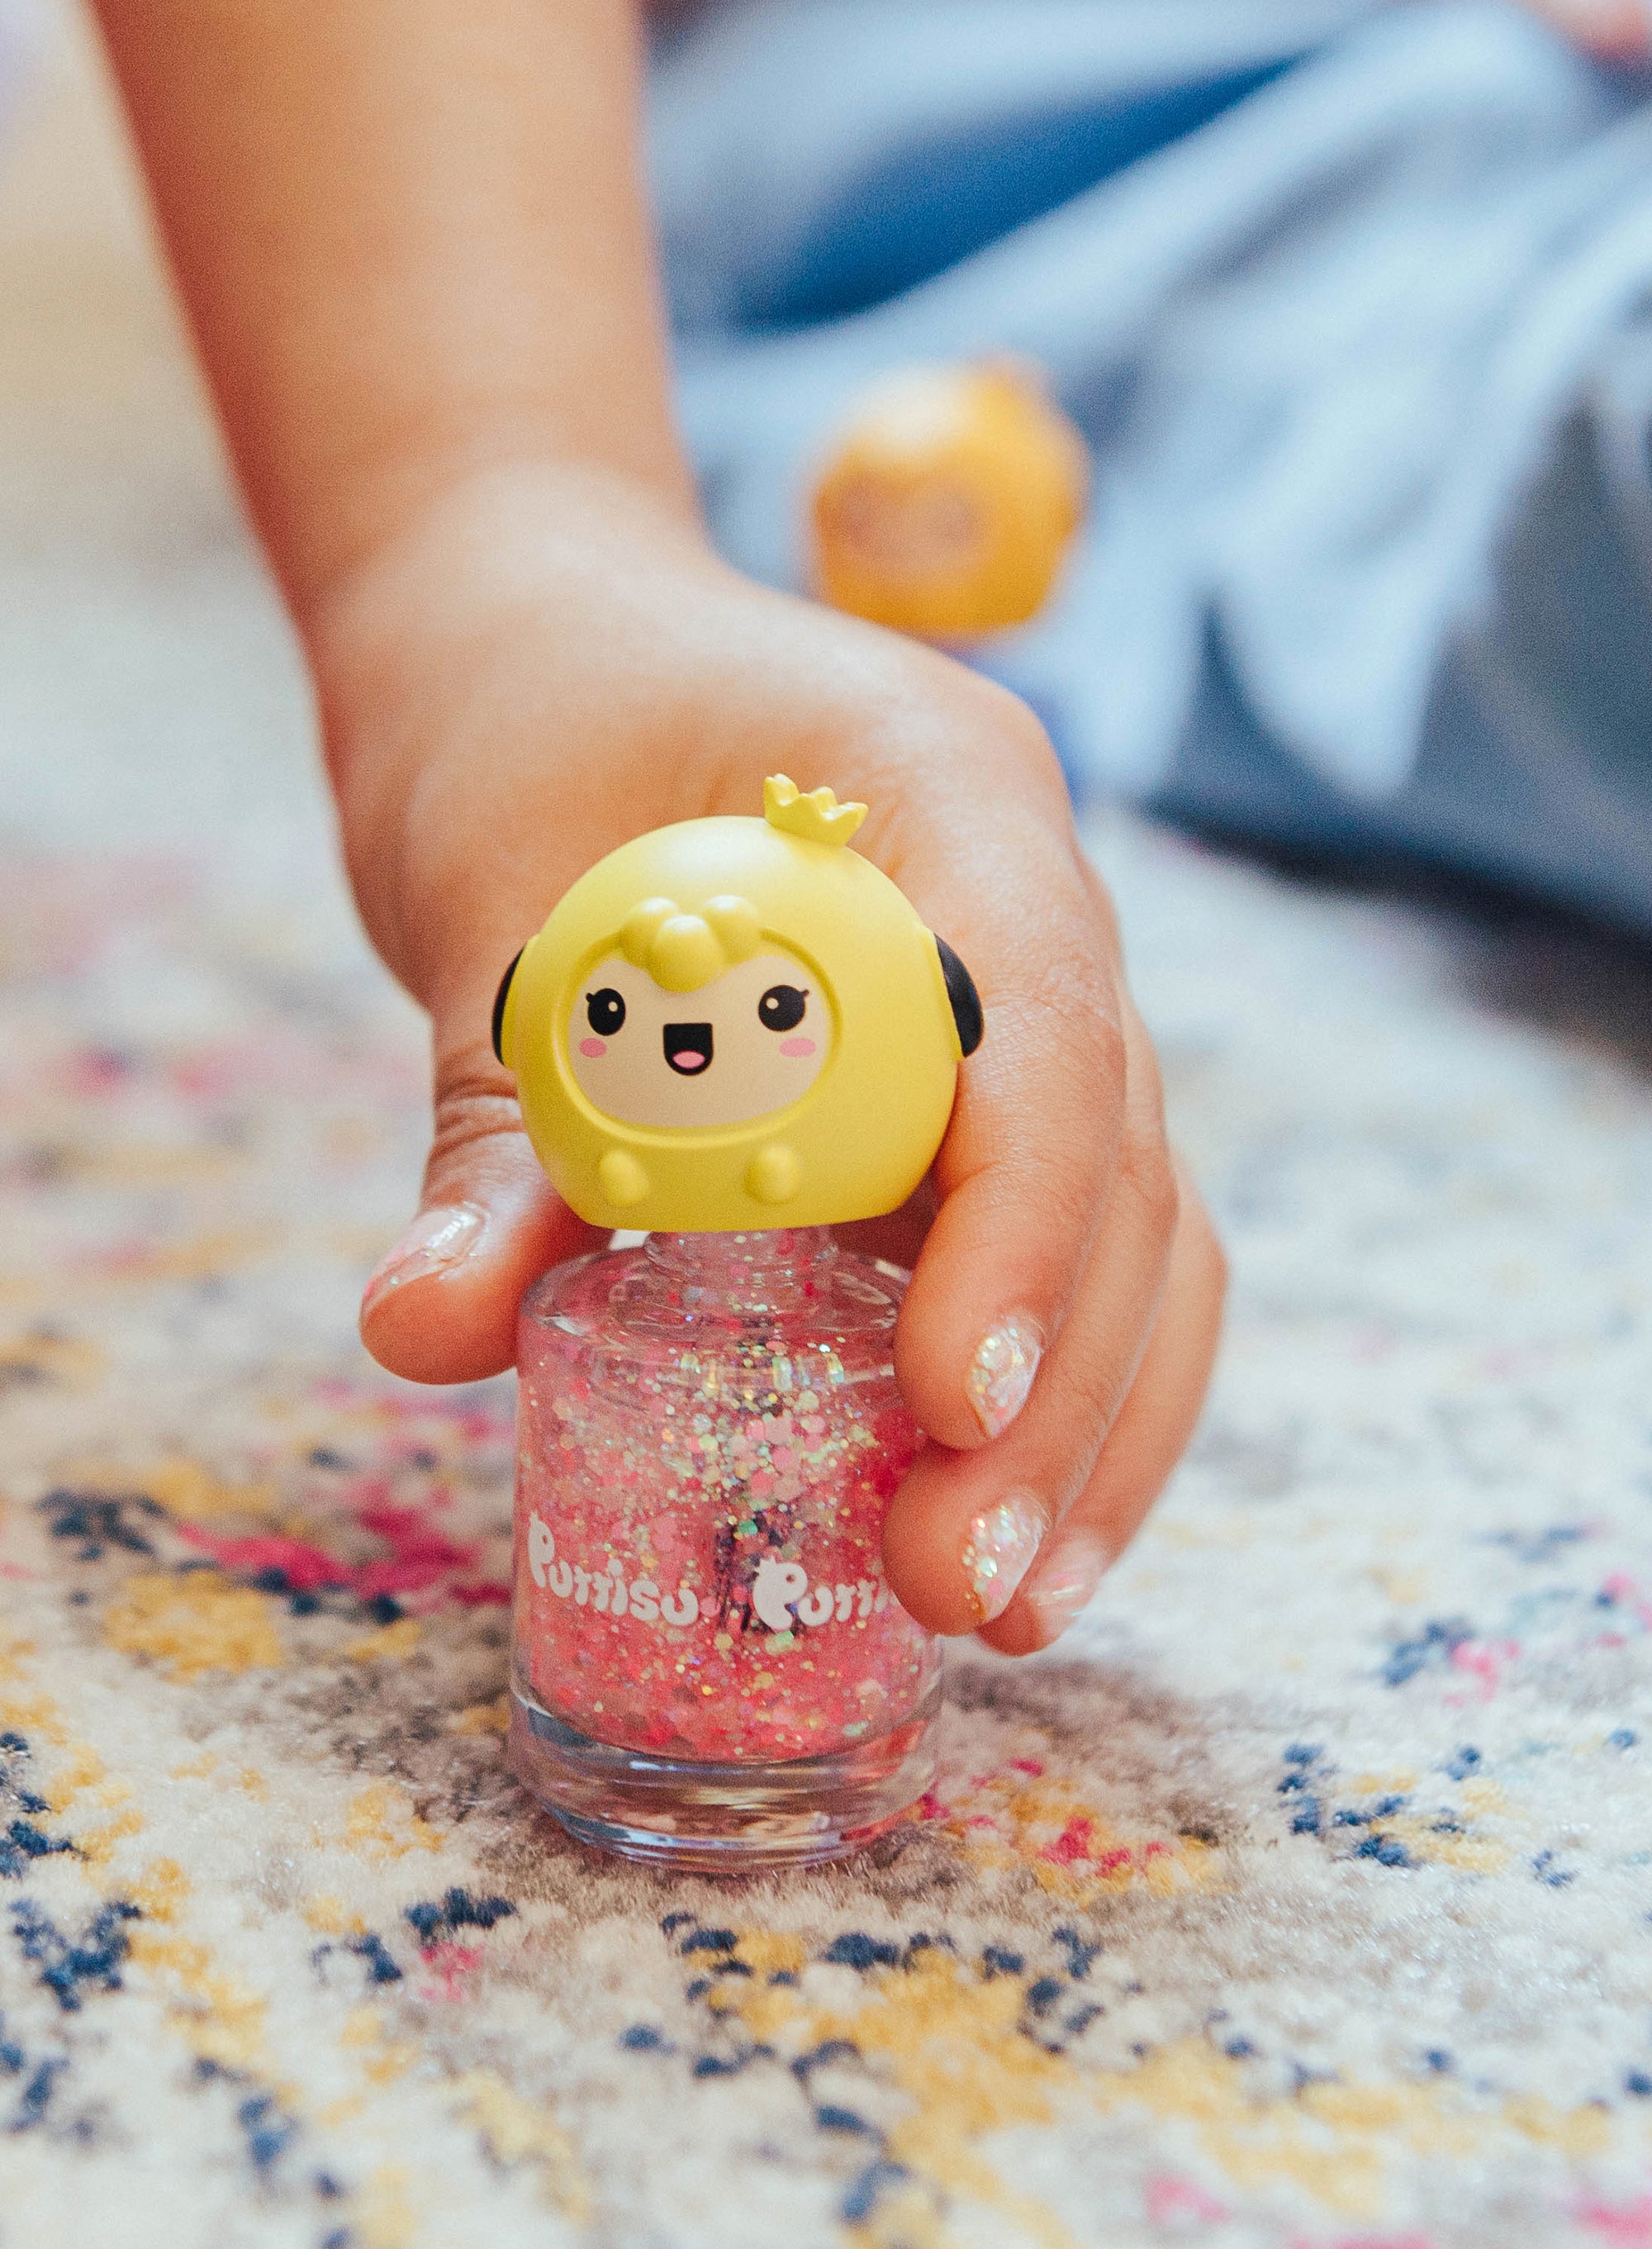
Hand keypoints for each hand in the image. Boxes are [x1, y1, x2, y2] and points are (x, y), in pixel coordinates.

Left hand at [326, 462, 1224, 1652]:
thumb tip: (424, 1333)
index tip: (948, 1403)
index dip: (1021, 1225)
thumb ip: (490, 1128)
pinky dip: (1050, 1384)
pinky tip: (1001, 1517)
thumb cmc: (517, 726)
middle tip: (962, 1580)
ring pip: (1141, 1224)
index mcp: (945, 794)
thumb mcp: (485, 909)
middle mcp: (1033, 897)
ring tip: (1004, 1604)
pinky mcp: (983, 1090)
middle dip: (1065, 1384)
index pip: (1043, 1024)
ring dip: (1093, 1424)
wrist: (542, 643)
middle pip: (1122, 1159)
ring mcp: (1031, 997)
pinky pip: (1070, 1241)